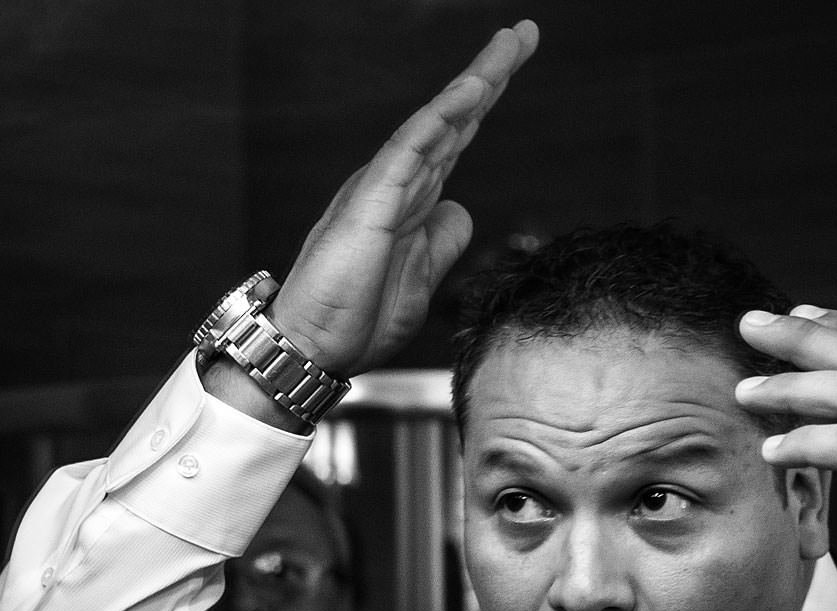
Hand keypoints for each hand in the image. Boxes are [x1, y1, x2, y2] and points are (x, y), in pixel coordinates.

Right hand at [263, 21, 538, 379]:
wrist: (312, 350)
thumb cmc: (354, 321)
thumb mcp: (421, 282)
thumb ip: (441, 241)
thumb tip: (459, 208)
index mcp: (410, 202)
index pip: (455, 141)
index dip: (485, 105)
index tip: (515, 66)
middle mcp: (397, 185)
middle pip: (452, 121)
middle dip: (489, 76)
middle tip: (523, 34)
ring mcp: (382, 189)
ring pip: (435, 123)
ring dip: (474, 83)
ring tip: (509, 45)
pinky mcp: (369, 202)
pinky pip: (410, 148)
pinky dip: (442, 116)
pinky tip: (472, 90)